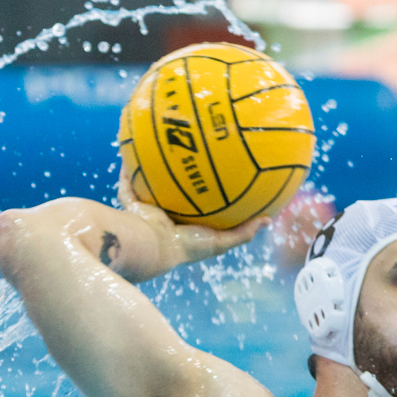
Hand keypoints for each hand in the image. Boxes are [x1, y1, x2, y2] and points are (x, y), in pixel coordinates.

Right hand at [116, 165, 269, 278]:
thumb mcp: (221, 241)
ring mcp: (147, 211)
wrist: (153, 247)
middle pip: (173, 195)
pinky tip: (132, 151)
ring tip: (159, 148)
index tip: (218, 178)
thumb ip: (243, 231)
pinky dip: (128, 170)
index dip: (206, 194)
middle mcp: (166, 217)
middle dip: (179, 179)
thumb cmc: (187, 246)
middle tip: (188, 158)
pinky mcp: (131, 205)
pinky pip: (127, 185)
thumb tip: (268, 219)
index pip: (198, 208)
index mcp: (186, 226)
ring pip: (149, 187)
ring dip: (152, 172)